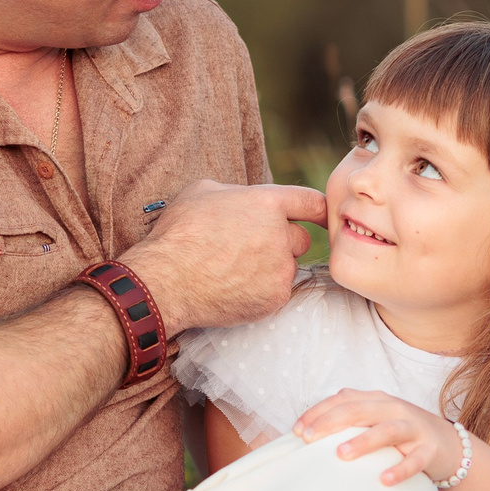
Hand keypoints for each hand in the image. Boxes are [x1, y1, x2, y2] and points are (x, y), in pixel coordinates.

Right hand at [124, 181, 326, 330]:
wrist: (166, 280)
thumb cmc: (179, 233)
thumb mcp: (203, 192)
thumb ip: (237, 194)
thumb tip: (244, 201)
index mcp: (267, 204)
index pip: (312, 202)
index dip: (318, 210)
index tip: (323, 217)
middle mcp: (281, 236)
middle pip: (300, 240)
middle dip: (282, 243)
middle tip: (250, 249)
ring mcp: (280, 270)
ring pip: (287, 268)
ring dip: (270, 268)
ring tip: (234, 271)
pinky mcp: (274, 298)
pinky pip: (277, 292)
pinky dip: (261, 291)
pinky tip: (234, 288)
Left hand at [295, 389, 463, 486]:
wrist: (448, 445)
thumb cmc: (400, 434)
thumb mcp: (375, 421)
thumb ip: (348, 422)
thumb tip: (305, 435)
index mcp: (377, 400)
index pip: (342, 400)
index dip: (318, 412)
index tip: (296, 432)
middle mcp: (394, 409)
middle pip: (360, 410)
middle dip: (331, 422)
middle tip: (308, 439)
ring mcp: (413, 427)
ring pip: (387, 430)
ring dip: (363, 441)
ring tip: (341, 455)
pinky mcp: (429, 449)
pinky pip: (415, 460)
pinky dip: (400, 469)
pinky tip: (384, 480)